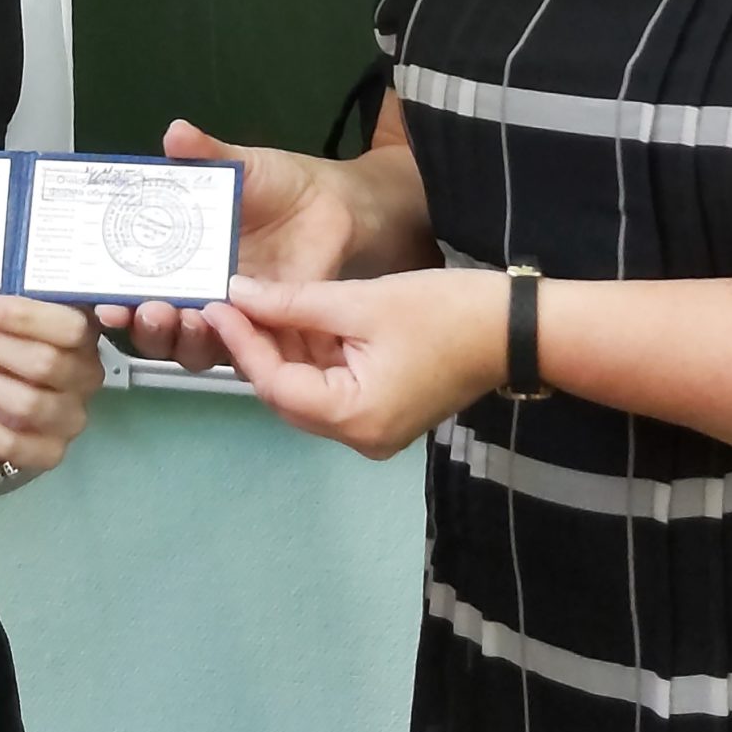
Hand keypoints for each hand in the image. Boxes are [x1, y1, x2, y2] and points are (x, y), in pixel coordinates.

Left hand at [0, 296, 104, 476]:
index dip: (22, 316)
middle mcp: (87, 380)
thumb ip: (11, 313)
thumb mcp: (17, 326)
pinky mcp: (51, 453)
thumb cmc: (14, 353)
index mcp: (86, 340)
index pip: (70, 327)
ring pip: (28, 403)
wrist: (11, 410)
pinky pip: (11, 443)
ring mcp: (71, 419)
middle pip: (45, 363)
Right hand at [97, 119, 365, 371]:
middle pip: (154, 329)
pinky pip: (242, 351)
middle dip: (144, 326)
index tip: (102, 302)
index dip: (113, 301)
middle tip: (145, 309)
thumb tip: (176, 132)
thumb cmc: (278, 185)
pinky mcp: (265, 329)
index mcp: (175, 258)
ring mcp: (229, 315)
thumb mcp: (239, 165)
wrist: (333, 203)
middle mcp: (194, 293)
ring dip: (181, 338)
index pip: (130, 291)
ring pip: (191, 347)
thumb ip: (206, 154)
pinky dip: (231, 346)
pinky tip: (227, 328)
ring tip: (185, 318)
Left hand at [205, 269, 504, 458]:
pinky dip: (309, 357)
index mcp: (354, 418)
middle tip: (227, 301)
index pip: (275, 384)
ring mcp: (370, 430)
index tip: (216, 303)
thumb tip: (236, 293)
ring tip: (250, 304)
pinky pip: (329, 388)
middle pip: (285, 394)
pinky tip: (289, 318)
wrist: (515, 329)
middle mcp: (358, 438)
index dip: (242, 342)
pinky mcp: (380, 414)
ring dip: (280, 350)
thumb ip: (294, 303)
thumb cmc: (445, 311)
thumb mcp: (362, 301)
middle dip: (255, 347)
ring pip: (304, 391)